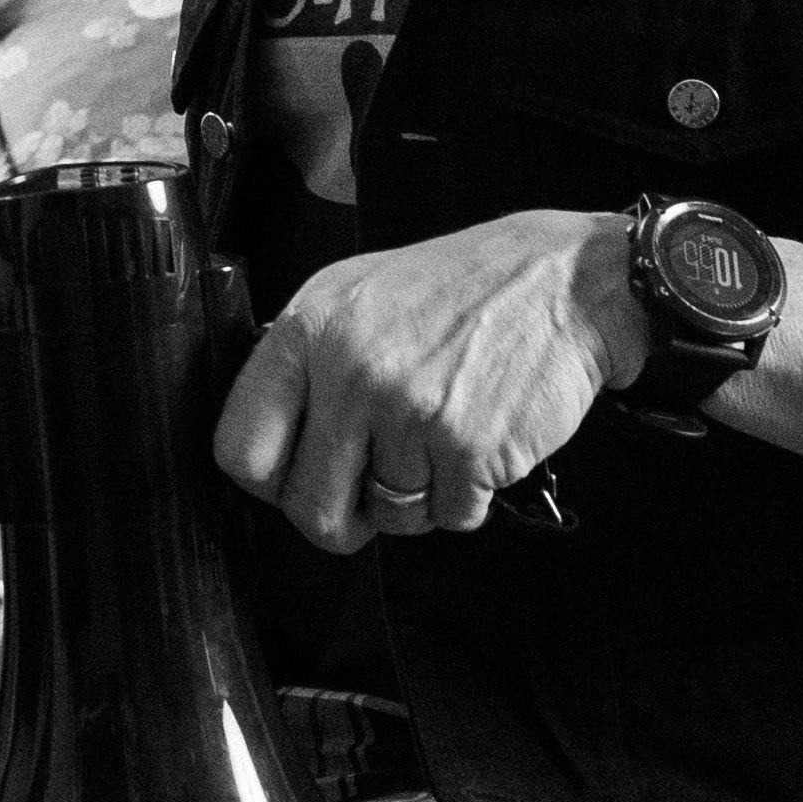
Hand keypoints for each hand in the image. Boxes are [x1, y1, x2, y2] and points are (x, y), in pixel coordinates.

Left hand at [213, 211, 645, 552]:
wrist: (562, 283)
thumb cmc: (457, 292)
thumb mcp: (354, 298)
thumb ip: (304, 367)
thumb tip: (268, 450)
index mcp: (307, 331)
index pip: (240, 448)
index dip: (269, 481)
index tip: (294, 480)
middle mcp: (349, 372)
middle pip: (309, 507)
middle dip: (341, 518)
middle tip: (367, 497)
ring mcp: (409, 412)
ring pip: (389, 516)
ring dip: (416, 499)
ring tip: (438, 442)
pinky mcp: (469, 449)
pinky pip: (451, 517)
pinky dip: (467, 498)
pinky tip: (477, 446)